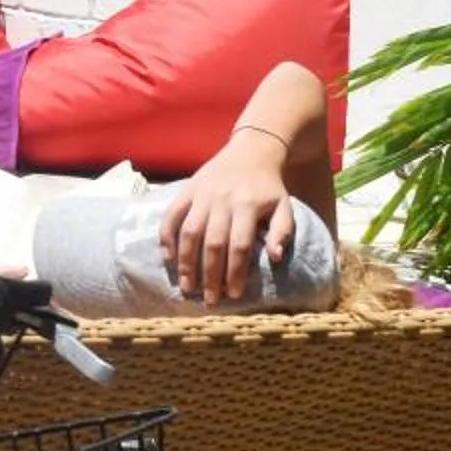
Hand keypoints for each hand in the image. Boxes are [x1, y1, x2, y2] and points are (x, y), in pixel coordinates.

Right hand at [158, 132, 295, 303]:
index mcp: (247, 206)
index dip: (235, 273)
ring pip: (189, 232)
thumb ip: (282, 232)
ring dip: (186, 262)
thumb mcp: (284, 206)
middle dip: (209, 275)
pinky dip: (166, 236)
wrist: (251, 150)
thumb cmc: (269, 186)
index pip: (239, 246)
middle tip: (208, 300)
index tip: (233, 295)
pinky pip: (171, 215)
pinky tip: (168, 258)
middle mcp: (222, 200)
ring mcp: (201, 195)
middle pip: (213, 244)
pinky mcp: (186, 190)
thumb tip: (274, 258)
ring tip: (187, 287)